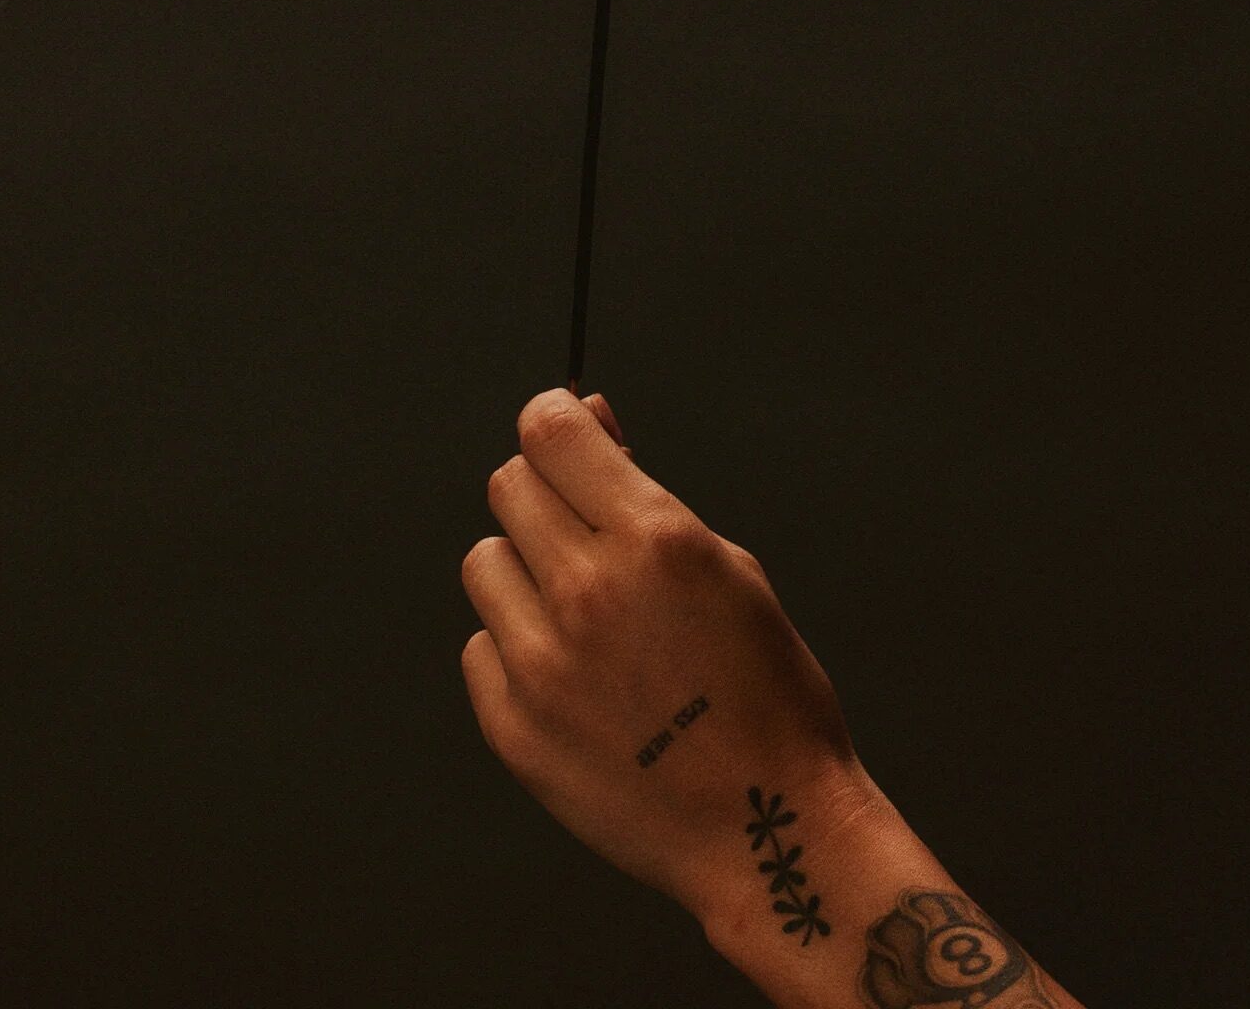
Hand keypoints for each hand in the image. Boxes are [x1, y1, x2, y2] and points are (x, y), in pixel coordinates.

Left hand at [460, 387, 861, 922]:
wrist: (767, 830)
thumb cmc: (766, 692)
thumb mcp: (729, 567)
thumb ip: (644, 492)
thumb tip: (589, 420)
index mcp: (656, 540)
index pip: (550, 430)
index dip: (556, 420)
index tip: (568, 434)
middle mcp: (589, 592)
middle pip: (509, 485)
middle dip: (545, 492)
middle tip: (585, 530)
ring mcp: (542, 664)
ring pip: (485, 562)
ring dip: (524, 571)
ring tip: (582, 615)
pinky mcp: (512, 726)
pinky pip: (482, 645)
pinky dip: (517, 648)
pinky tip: (574, 678)